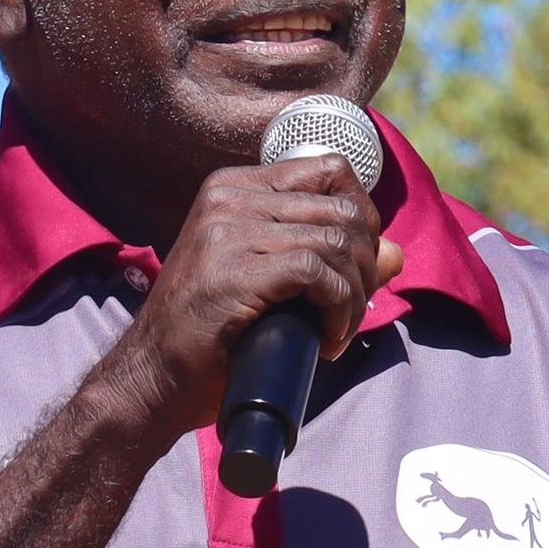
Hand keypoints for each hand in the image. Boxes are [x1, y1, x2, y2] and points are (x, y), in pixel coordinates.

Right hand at [112, 155, 398, 432]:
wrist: (152, 378)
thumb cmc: (213, 334)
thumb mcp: (273, 283)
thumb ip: (330, 260)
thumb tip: (395, 252)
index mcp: (234, 188)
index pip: (329, 169)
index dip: (362, 216)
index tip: (356, 267)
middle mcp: (229, 198)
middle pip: (342, 207)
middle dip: (364, 264)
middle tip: (349, 310)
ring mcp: (228, 230)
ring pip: (336, 241)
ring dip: (354, 296)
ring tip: (337, 331)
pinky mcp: (235, 271)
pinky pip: (318, 273)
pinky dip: (338, 309)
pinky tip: (327, 339)